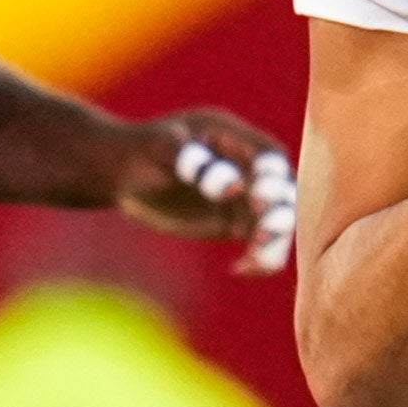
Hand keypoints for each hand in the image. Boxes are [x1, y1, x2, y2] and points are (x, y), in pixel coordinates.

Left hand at [119, 108, 299, 272]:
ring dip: (273, 242)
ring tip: (255, 262)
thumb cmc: (142, 150)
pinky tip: (240, 269)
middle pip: (282, 191)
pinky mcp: (237, 223)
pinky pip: (260, 243)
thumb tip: (234, 186)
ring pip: (276, 222)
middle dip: (280, 212)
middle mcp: (248, 167)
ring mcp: (246, 196)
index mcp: (235, 137)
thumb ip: (191, 159)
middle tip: (265, 233)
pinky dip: (259, 258)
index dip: (273, 176)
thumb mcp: (158, 146)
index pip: (269, 156)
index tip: (259, 196)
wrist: (125, 171)